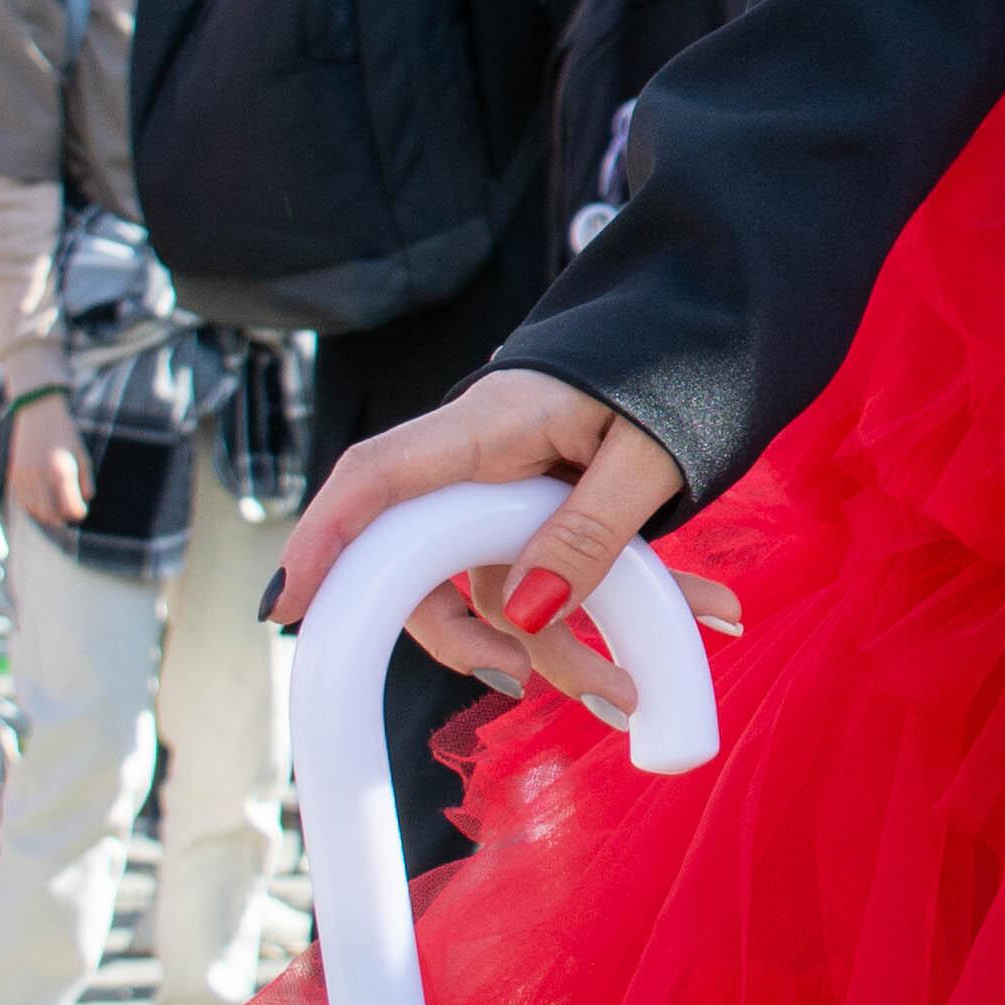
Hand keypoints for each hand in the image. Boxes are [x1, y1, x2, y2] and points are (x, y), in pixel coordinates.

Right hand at [4, 404, 89, 531]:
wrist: (39, 413)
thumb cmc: (65, 434)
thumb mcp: (82, 455)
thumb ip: (85, 480)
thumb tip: (85, 500)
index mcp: (62, 471)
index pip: (69, 505)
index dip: (77, 513)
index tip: (81, 513)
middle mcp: (41, 476)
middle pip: (49, 512)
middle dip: (59, 518)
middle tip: (66, 519)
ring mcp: (25, 476)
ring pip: (33, 508)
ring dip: (44, 515)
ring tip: (54, 516)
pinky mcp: (14, 473)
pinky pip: (21, 498)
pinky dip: (30, 506)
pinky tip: (39, 506)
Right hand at [272, 364, 733, 722]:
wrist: (718, 311)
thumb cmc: (681, 365)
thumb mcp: (648, 456)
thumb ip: (589, 531)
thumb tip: (521, 616)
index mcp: (489, 427)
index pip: (376, 481)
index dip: (322, 544)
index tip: (286, 610)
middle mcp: (486, 459)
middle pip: (432, 562)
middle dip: (479, 638)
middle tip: (527, 682)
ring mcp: (517, 485)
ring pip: (505, 581)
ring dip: (569, 641)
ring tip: (630, 693)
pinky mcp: (557, 503)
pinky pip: (564, 567)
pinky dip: (628, 600)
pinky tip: (707, 615)